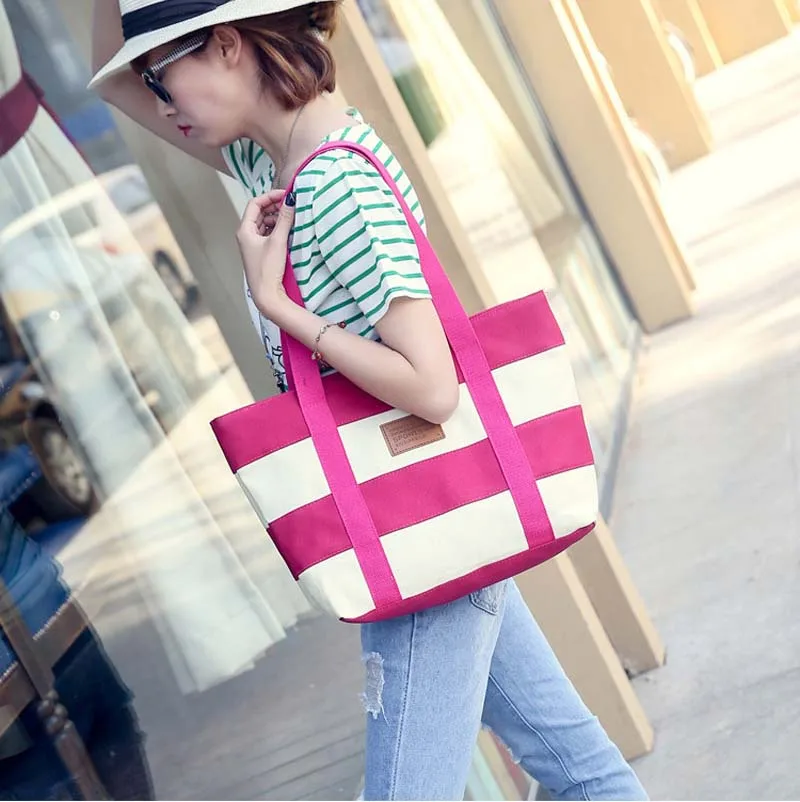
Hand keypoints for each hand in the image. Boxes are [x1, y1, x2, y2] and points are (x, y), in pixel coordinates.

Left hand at [236, 190, 295, 313]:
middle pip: (260, 213)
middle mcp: (246, 235)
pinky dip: (278, 229)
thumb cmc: (267, 269)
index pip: (255, 203)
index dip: (270, 196)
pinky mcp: (261, 252)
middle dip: (275, 207)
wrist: (266, 294)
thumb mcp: (278, 241)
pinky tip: (288, 231)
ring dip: (278, 219)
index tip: (286, 195)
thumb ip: (285, 219)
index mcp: (244, 230)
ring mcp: (253, 244)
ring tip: (291, 219)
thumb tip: (291, 201)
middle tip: (291, 205)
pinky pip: (268, 234)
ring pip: (265, 223)